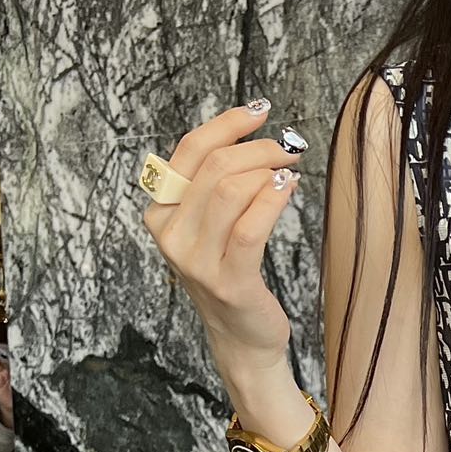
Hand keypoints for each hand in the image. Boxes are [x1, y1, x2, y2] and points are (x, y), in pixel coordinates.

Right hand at [141, 100, 303, 375]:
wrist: (242, 339)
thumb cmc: (232, 275)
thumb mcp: (211, 227)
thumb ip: (215, 186)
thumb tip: (248, 136)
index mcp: (161, 214)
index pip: (189, 151)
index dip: (226, 124)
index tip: (259, 112)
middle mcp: (171, 236)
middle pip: (214, 167)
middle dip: (257, 148)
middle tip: (288, 147)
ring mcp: (197, 262)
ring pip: (231, 191)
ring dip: (267, 171)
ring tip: (289, 171)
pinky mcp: (228, 283)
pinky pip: (250, 227)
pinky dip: (273, 200)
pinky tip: (289, 188)